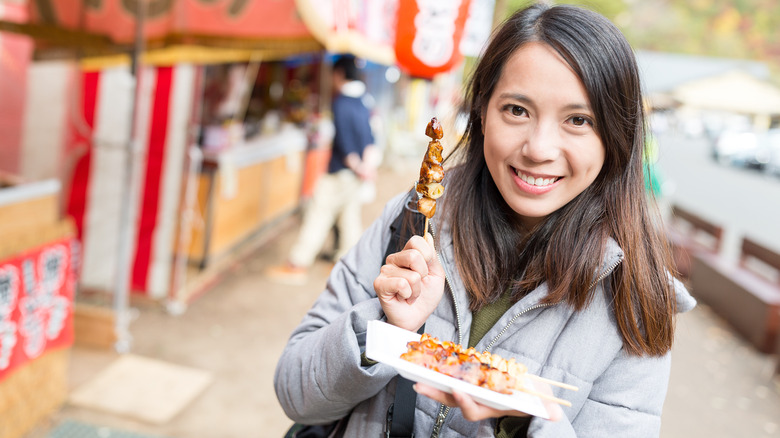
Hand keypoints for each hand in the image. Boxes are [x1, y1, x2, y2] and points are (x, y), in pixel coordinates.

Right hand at [373, 233, 444, 331]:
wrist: (416, 318)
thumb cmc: (425, 297)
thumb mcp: (436, 274)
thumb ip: (432, 256)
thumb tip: (427, 235)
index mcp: (408, 254)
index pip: (417, 240)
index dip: (428, 255)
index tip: (427, 270)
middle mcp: (394, 259)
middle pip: (414, 255)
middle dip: (423, 274)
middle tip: (418, 284)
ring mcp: (385, 271)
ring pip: (411, 274)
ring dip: (417, 289)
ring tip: (410, 294)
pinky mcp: (380, 284)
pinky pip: (401, 284)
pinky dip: (408, 294)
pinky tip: (403, 298)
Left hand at [413, 383, 563, 422]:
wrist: (528, 393)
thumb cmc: (534, 398)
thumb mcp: (542, 403)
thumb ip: (548, 410)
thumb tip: (554, 415)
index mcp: (491, 408)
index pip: (473, 410)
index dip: (464, 402)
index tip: (457, 390)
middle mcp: (477, 402)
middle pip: (452, 400)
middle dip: (435, 392)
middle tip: (419, 384)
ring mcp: (470, 391)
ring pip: (446, 388)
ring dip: (430, 381)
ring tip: (414, 372)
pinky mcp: (467, 378)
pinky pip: (449, 375)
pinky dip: (438, 368)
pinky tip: (427, 359)